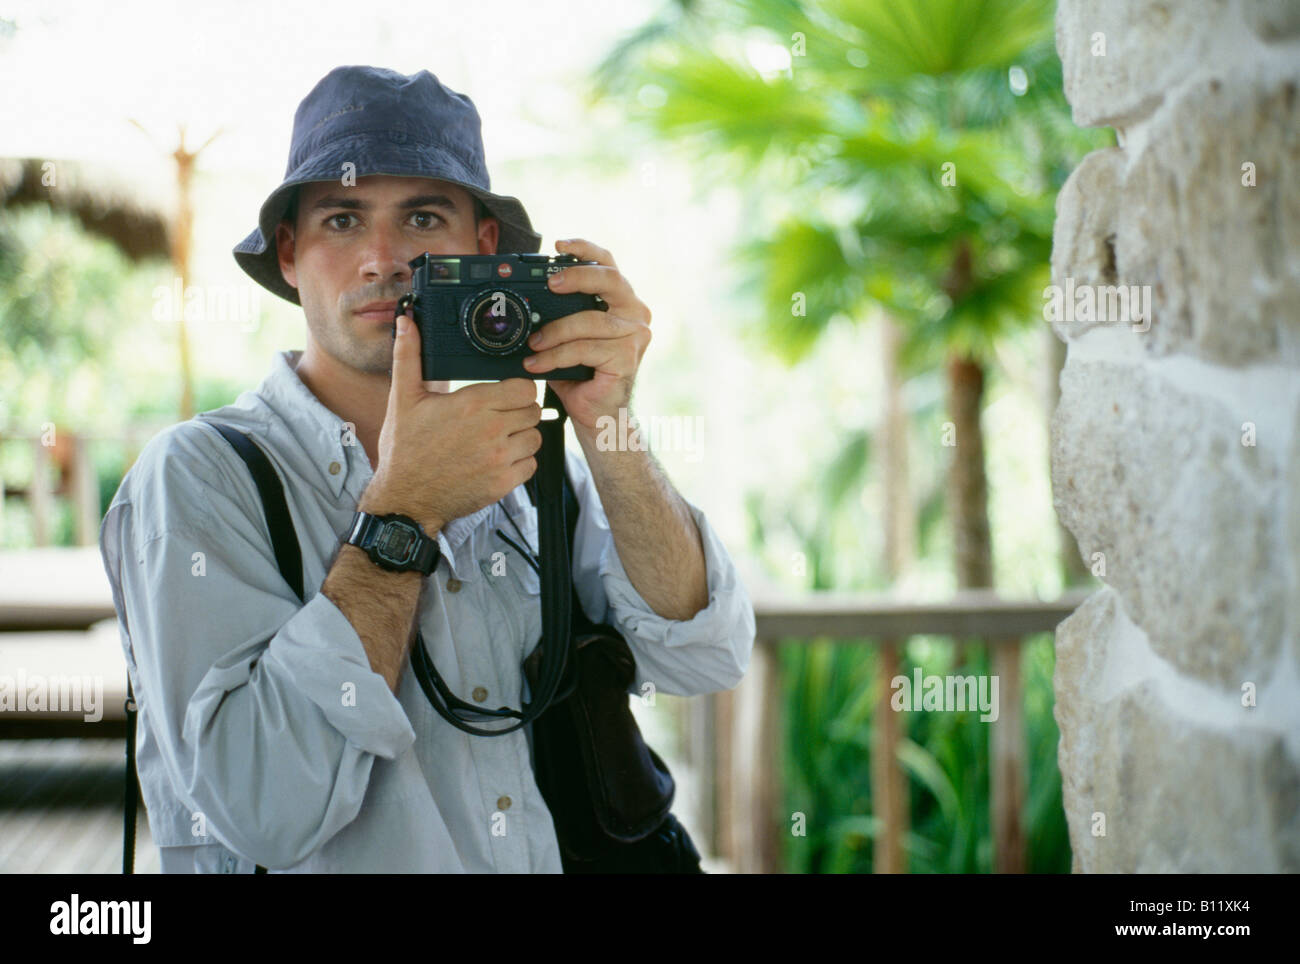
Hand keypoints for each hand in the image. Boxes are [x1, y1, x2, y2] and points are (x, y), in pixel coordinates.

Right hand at [361, 311, 541, 531]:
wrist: (405, 498)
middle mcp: (491, 430)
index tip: (504, 395)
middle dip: (519, 411)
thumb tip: (406, 320)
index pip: (523, 387)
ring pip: (535, 437)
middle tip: (498, 417)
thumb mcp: (403, 399)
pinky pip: (531, 465)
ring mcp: (499, 459)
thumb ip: (408, 357)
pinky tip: (498, 459)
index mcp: (472, 404)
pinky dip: (519, 462)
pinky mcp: (503, 483)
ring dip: (521, 437)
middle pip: (533, 410)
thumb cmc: (404, 449)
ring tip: (498, 438)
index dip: (516, 389)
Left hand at [521, 239, 651, 430]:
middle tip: (549, 284)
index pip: (608, 264)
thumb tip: (519, 293)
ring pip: (590, 320)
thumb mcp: (567, 335)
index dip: (585, 248)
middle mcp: (635, 313)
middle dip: (576, 276)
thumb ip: (557, 312)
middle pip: (609, 279)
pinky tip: (537, 364)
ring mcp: (636, 335)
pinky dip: (556, 356)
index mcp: (621, 301)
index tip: (558, 245)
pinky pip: (585, 348)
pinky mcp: (628, 358)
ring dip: (555, 331)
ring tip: (532, 344)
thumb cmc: (581, 374)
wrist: (598, 415)